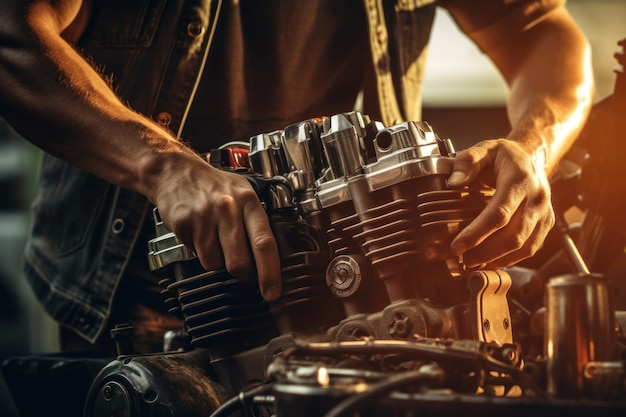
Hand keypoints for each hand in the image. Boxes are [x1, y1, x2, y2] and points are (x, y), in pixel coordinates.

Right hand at [149, 155, 281, 300]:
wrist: (175, 172)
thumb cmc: (214, 186)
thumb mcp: (244, 193)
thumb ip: (257, 222)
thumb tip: (273, 259)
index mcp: (248, 201)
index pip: (264, 243)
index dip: (270, 273)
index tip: (272, 292)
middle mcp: (228, 208)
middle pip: (240, 262)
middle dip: (244, 275)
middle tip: (245, 274)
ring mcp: (205, 217)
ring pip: (217, 264)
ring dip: (220, 264)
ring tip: (219, 245)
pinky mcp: (185, 225)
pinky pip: (197, 256)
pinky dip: (202, 255)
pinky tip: (202, 238)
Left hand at [446, 139, 553, 268]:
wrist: (532, 156)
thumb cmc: (504, 156)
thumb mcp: (484, 149)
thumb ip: (466, 161)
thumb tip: (453, 182)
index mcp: (519, 180)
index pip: (498, 214)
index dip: (476, 234)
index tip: (457, 247)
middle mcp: (537, 198)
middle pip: (513, 236)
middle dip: (485, 253)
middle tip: (462, 259)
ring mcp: (545, 212)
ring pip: (524, 246)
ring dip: (498, 259)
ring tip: (474, 262)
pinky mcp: (547, 223)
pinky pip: (532, 247)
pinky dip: (512, 258)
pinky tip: (492, 260)